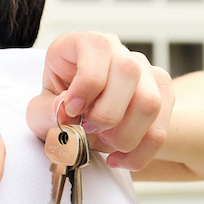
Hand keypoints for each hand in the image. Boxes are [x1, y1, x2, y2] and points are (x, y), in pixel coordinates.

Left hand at [28, 31, 174, 170]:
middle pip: (129, 72)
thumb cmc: (61, 108)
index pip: (98, 47)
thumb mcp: (40, 111)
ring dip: (125, 134)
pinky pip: (160, 129)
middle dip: (107, 113)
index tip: (73, 109)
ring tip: (104, 142)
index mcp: (84, 44)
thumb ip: (46, 111)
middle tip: (88, 128)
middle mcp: (119, 52)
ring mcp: (145, 71)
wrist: (82, 121)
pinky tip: (117, 159)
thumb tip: (64, 109)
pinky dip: (139, 153)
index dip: (87, 81)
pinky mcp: (162, 96)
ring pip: (150, 103)